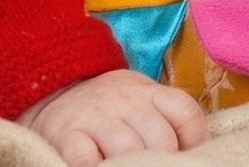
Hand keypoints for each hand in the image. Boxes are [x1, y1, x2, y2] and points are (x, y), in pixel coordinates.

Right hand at [20, 69, 206, 165]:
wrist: (55, 90)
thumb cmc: (111, 106)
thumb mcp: (141, 99)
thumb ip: (166, 119)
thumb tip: (193, 151)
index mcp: (149, 92)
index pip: (186, 113)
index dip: (193, 140)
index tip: (184, 155)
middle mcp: (125, 102)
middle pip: (160, 139)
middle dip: (161, 160)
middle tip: (152, 166)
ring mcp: (95, 117)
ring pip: (127, 150)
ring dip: (129, 165)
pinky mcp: (66, 133)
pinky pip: (84, 158)